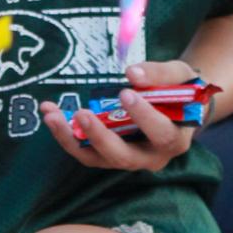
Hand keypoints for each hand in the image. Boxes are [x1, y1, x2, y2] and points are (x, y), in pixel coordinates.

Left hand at [39, 59, 199, 174]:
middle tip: (82, 113)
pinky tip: (51, 112)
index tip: (126, 93)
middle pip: (123, 156)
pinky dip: (66, 134)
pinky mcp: (107, 155)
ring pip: (96, 157)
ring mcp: (127, 159)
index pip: (161, 134)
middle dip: (100, 136)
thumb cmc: (182, 90)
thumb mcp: (180, 76)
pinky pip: (84, 150)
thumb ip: (160, 74)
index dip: (144, 117)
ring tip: (51, 114)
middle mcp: (150, 157)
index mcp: (174, 139)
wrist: (178, 107)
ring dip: (71, 137)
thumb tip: (131, 73)